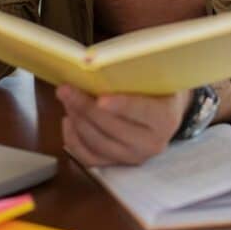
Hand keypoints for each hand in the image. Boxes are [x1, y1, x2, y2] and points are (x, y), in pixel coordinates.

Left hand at [56, 85, 192, 166]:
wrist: (162, 111)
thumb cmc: (153, 88)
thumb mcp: (151, 76)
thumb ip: (131, 73)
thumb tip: (98, 65)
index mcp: (165, 118)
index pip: (143, 111)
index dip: (121, 105)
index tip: (100, 99)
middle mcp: (151, 143)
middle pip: (113, 128)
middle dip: (85, 107)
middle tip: (66, 89)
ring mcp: (133, 157)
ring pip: (97, 143)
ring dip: (77, 119)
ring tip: (66, 99)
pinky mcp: (116, 164)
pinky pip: (89, 157)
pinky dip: (73, 139)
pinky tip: (68, 120)